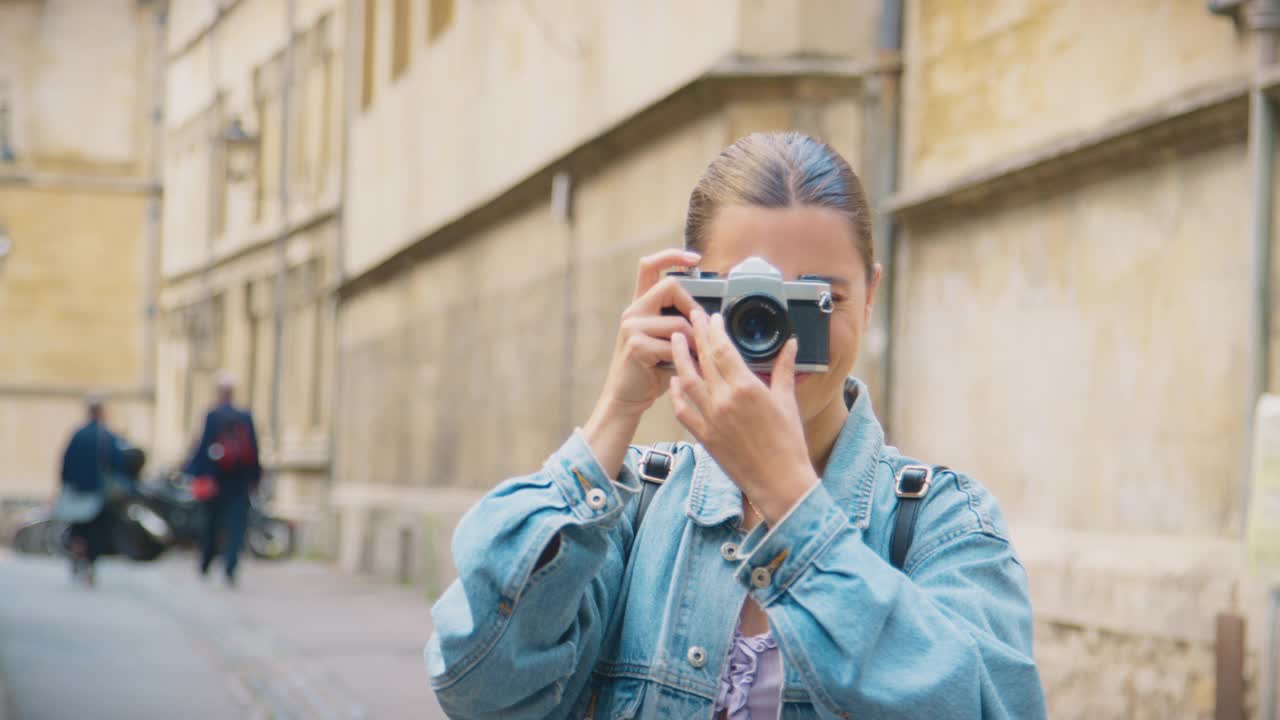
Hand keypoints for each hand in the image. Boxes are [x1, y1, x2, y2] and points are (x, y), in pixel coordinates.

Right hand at [594, 249, 701, 415]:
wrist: (627, 398)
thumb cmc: (652, 370)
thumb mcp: (666, 340)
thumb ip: (679, 321)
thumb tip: (710, 314)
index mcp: (640, 305)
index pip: (650, 266)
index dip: (672, 256)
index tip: (695, 258)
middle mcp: (633, 310)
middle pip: (670, 286)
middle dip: (693, 307)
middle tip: (700, 330)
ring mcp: (631, 326)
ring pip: (678, 322)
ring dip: (693, 342)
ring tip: (693, 357)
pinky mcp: (635, 344)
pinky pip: (673, 344)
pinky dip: (683, 358)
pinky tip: (679, 367)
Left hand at [669, 309, 817, 524]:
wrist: (778, 482)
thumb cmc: (788, 443)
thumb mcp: (787, 401)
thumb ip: (784, 369)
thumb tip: (791, 344)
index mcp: (746, 387)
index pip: (724, 349)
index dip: (715, 329)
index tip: (711, 317)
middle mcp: (724, 400)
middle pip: (704, 359)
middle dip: (696, 334)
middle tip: (690, 317)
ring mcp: (710, 418)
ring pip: (687, 380)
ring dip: (679, 358)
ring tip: (675, 341)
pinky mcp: (703, 436)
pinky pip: (683, 410)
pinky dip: (677, 394)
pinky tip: (675, 382)